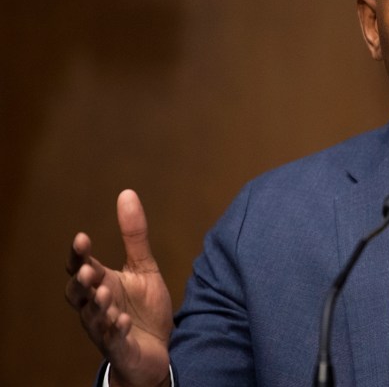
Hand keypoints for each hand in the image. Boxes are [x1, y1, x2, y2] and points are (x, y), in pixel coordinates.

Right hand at [65, 190, 173, 386]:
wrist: (157, 348)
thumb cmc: (144, 308)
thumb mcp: (144, 267)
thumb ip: (134, 235)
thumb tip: (126, 193)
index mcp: (101, 284)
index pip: (81, 267)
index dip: (79, 254)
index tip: (82, 237)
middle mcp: (96, 305)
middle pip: (78, 294)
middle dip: (81, 282)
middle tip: (89, 269)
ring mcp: (104, 328)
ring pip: (92, 317)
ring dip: (97, 305)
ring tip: (106, 293)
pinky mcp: (119, 347)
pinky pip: (112, 340)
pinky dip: (115, 329)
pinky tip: (121, 320)